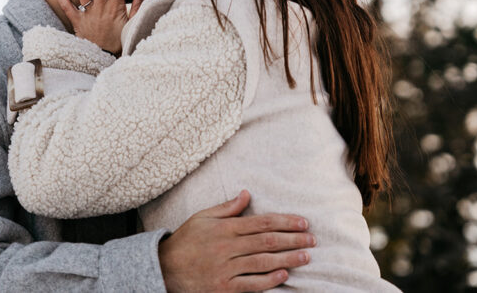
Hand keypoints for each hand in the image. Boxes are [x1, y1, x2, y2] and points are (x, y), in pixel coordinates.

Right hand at [159, 190, 314, 292]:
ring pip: (262, 262)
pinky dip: (268, 280)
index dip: (285, 221)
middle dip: (292, 239)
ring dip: (287, 259)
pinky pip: (251, 284)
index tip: (303, 222)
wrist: (164, 269)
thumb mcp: (203, 218)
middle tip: (312, 239)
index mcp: (224, 228)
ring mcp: (226, 269)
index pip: (261, 222)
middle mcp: (227, 247)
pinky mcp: (224, 288)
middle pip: (266, 241)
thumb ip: (227, 208)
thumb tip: (247, 193)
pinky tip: (284, 275)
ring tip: (306, 256)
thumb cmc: (186, 241)